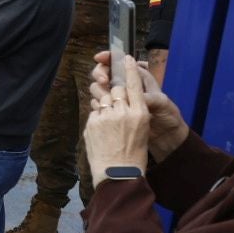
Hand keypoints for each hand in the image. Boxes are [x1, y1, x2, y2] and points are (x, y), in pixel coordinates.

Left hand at [84, 56, 152, 186]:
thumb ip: (133, 112)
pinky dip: (98, 116)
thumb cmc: (134, 154)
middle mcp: (123, 112)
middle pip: (116, 88)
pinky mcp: (91, 124)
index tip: (126, 58)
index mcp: (140, 113)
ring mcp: (105, 117)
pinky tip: (103, 128)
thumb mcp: (142, 130)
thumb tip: (121, 99)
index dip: (129, 70)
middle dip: (114, 88)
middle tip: (115, 95)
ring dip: (104, 102)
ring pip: (102, 98)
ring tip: (109, 115)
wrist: (118, 174)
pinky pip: (94, 112)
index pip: (134, 84)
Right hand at [91, 52, 189, 161]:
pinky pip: (99, 104)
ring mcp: (119, 99)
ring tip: (104, 98)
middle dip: (100, 73)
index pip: (120, 61)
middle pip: (105, 72)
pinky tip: (103, 109)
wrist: (167, 138)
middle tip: (103, 82)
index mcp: (139, 78)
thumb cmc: (168, 116)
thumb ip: (148, 97)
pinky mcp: (114, 112)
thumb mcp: (162, 103)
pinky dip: (98, 104)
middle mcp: (126, 86)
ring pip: (99, 88)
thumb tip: (133, 96)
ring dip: (98, 90)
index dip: (108, 57)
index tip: (99, 58)